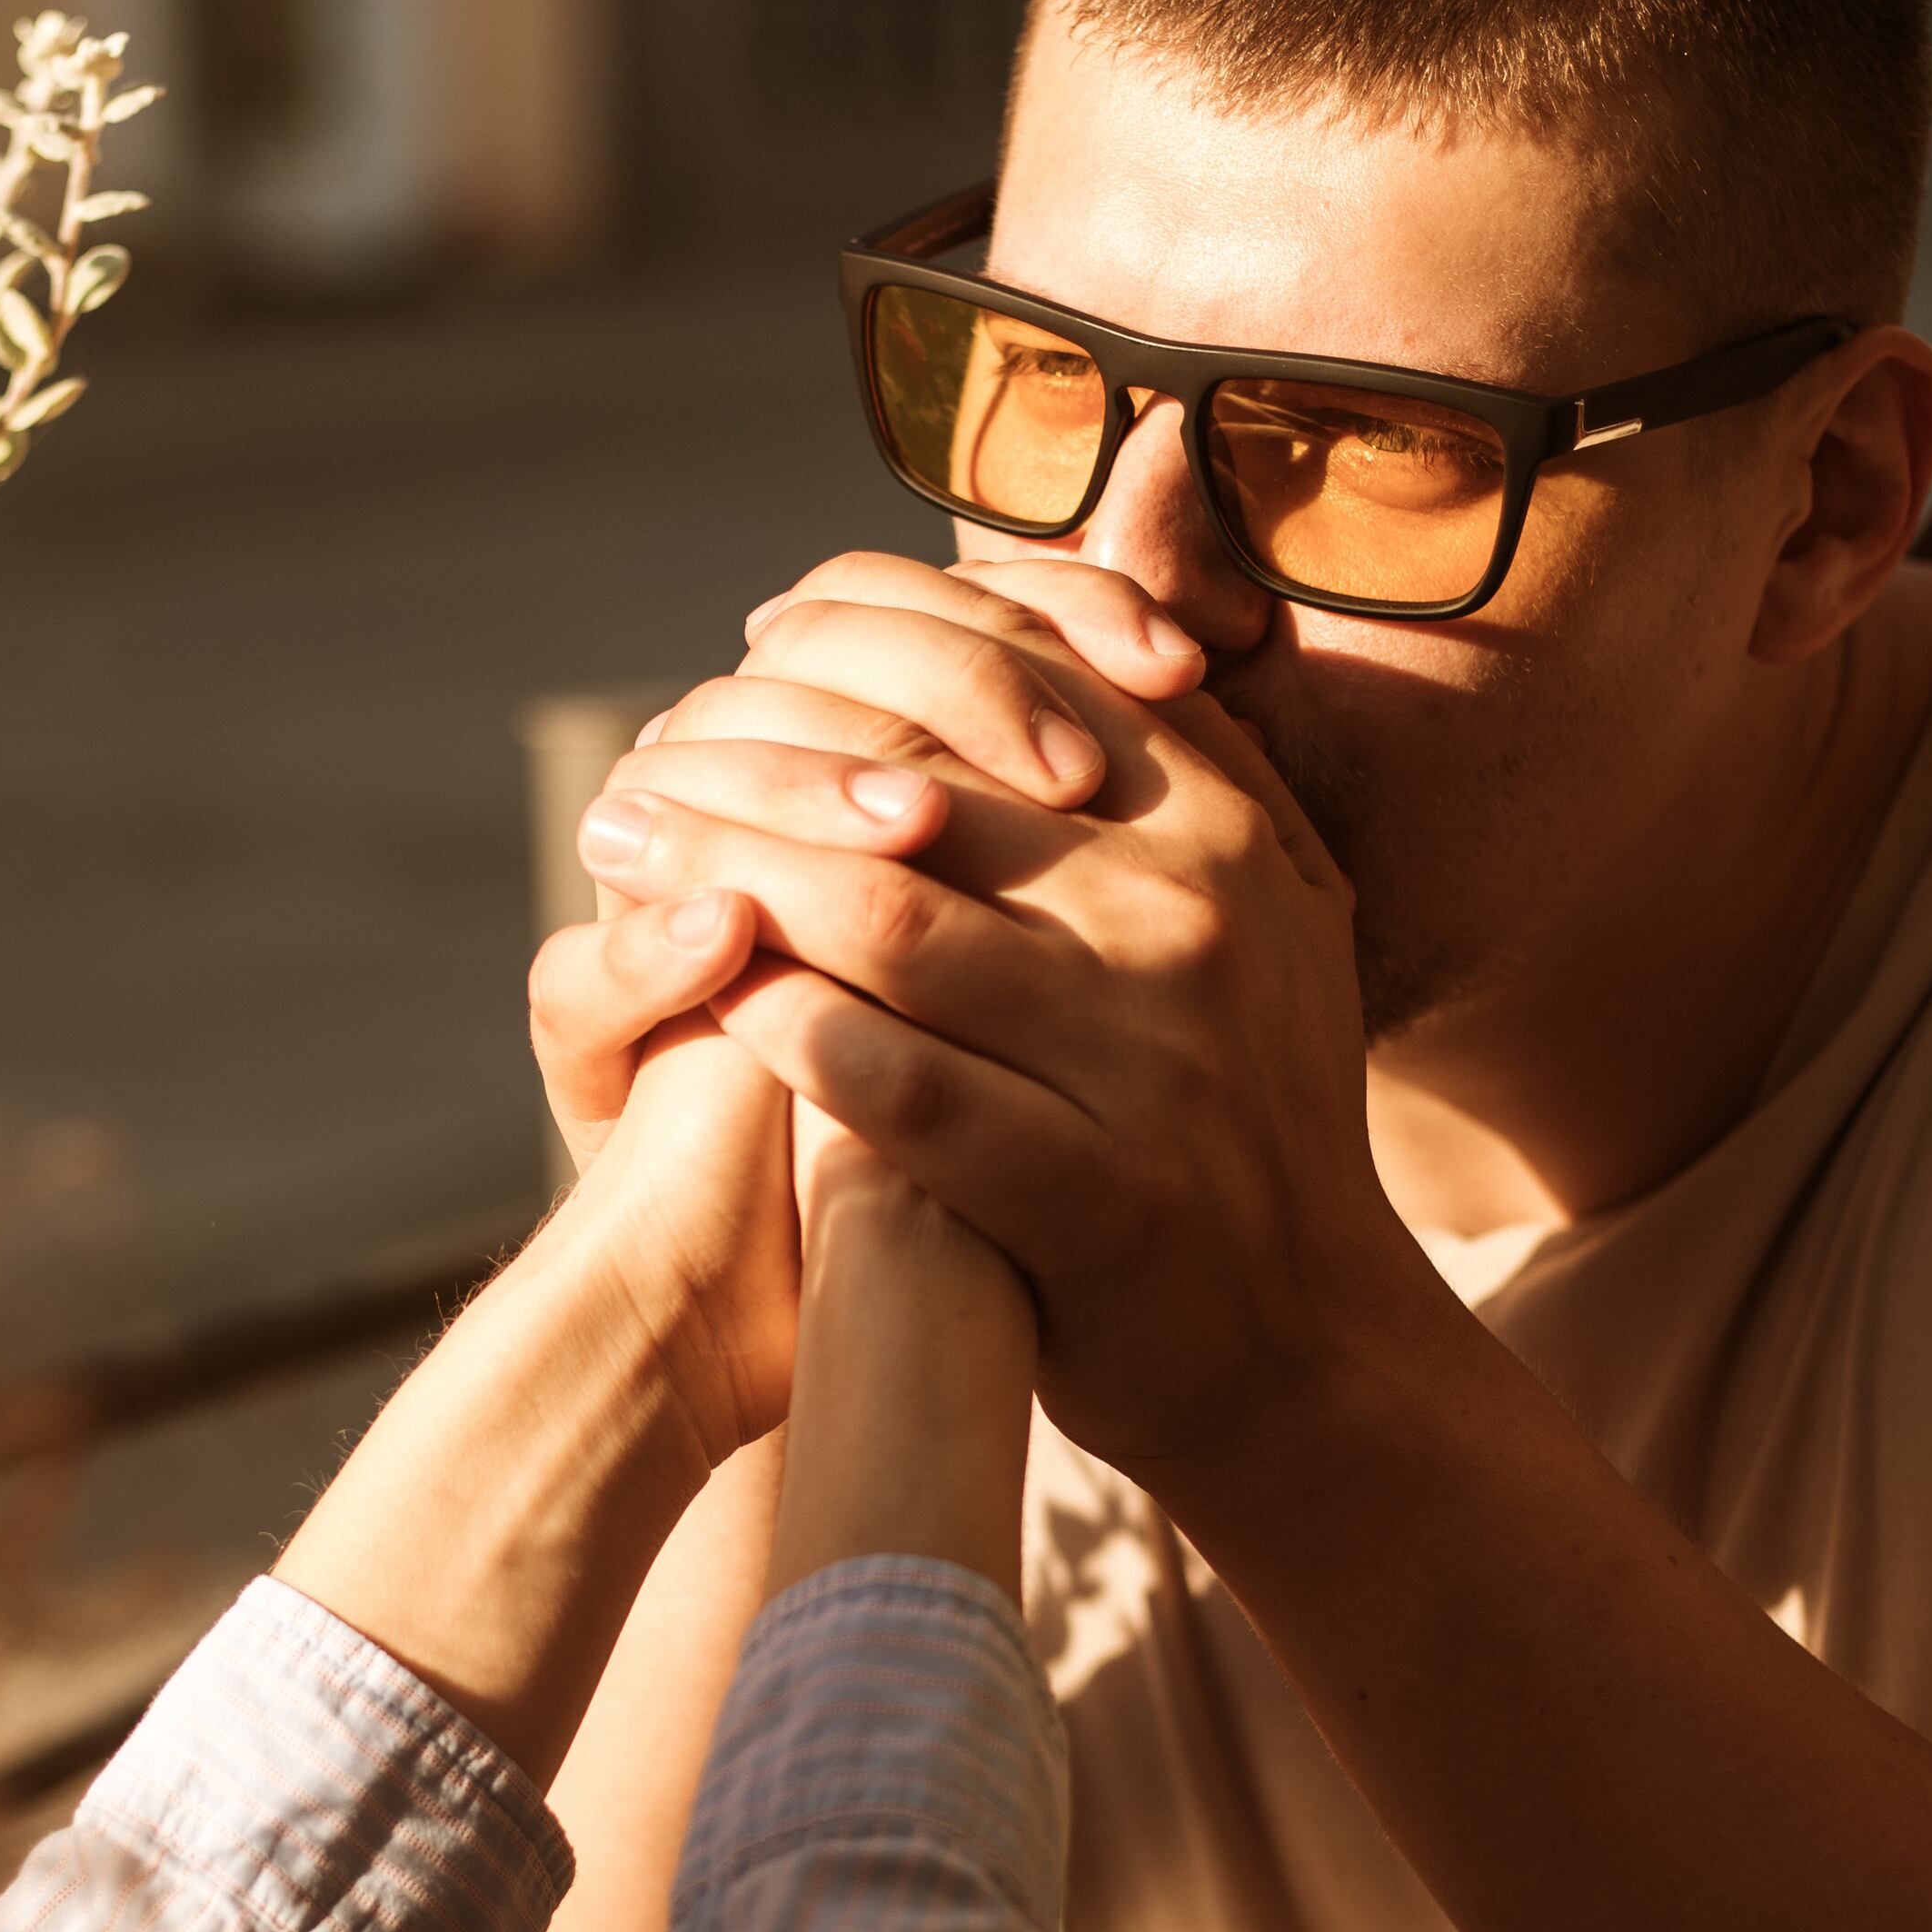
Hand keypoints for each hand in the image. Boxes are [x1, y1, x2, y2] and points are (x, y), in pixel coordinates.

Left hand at [596, 554, 1431, 1493]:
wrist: (1307, 1348)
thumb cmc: (1231, 1109)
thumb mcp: (1260, 904)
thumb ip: (1172, 762)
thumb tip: (1052, 584)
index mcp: (1227, 826)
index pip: (1017, 674)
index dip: (862, 646)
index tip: (750, 651)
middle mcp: (1200, 920)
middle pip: (921, 786)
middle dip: (750, 764)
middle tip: (634, 771)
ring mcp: (1153, 1061)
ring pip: (888, 921)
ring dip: (728, 875)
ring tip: (624, 853)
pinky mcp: (1096, 1195)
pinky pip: (896, 1084)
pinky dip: (778, 1023)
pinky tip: (698, 989)